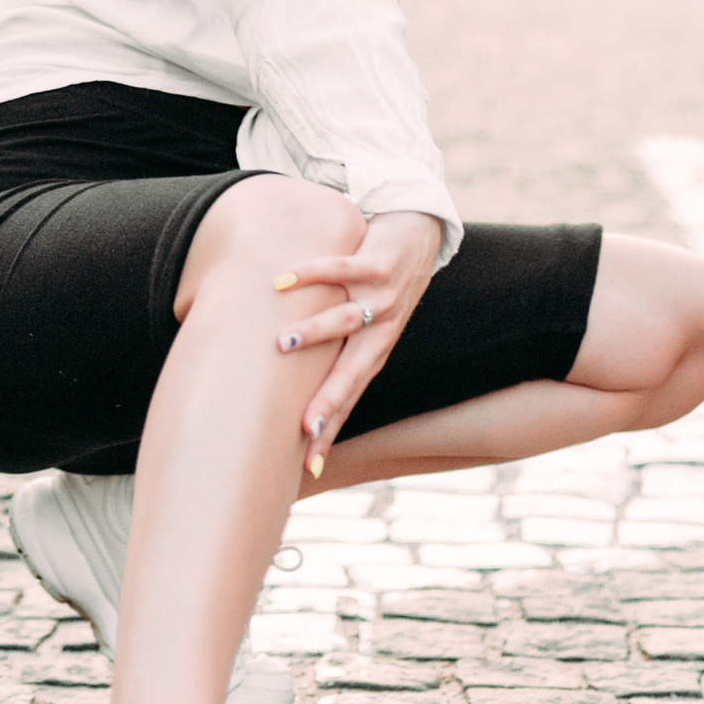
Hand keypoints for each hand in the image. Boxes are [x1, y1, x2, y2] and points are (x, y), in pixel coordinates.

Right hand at [273, 210, 443, 472]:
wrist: (421, 237)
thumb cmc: (378, 288)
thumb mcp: (365, 327)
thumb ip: (335, 353)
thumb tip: (287, 386)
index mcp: (374, 353)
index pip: (350, 400)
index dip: (332, 432)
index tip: (310, 465)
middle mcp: (380, 331)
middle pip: (353, 372)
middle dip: (330, 400)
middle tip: (304, 427)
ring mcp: (382, 297)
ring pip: (346, 319)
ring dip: (315, 333)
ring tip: (283, 344)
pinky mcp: (379, 263)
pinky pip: (344, 268)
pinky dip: (314, 273)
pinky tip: (283, 279)